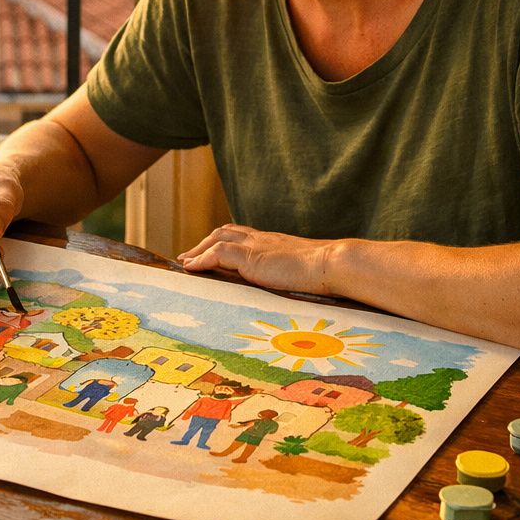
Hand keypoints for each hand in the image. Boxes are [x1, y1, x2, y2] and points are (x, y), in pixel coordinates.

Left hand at [176, 224, 332, 294]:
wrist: (333, 263)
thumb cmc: (328, 271)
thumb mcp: (306, 270)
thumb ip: (295, 273)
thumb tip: (299, 287)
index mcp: (275, 243)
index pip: (244, 235)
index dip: (226, 241)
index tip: (213, 250)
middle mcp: (263, 239)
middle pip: (226, 232)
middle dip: (205, 243)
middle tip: (190, 256)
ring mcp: (256, 246)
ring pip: (218, 239)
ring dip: (199, 250)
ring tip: (186, 262)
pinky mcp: (251, 257)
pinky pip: (218, 253)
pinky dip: (202, 259)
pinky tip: (192, 268)